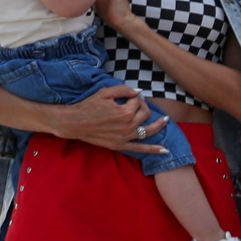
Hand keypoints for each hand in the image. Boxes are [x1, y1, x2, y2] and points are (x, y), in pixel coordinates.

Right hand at [52, 84, 167, 153]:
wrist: (75, 122)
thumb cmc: (89, 105)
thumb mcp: (106, 92)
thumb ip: (124, 90)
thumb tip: (139, 92)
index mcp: (125, 112)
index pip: (138, 102)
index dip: (135, 97)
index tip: (129, 96)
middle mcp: (128, 126)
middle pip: (145, 114)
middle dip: (143, 106)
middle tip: (136, 103)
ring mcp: (125, 137)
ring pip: (147, 130)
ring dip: (159, 125)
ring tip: (166, 121)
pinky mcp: (120, 145)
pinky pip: (139, 149)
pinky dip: (153, 150)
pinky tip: (165, 150)